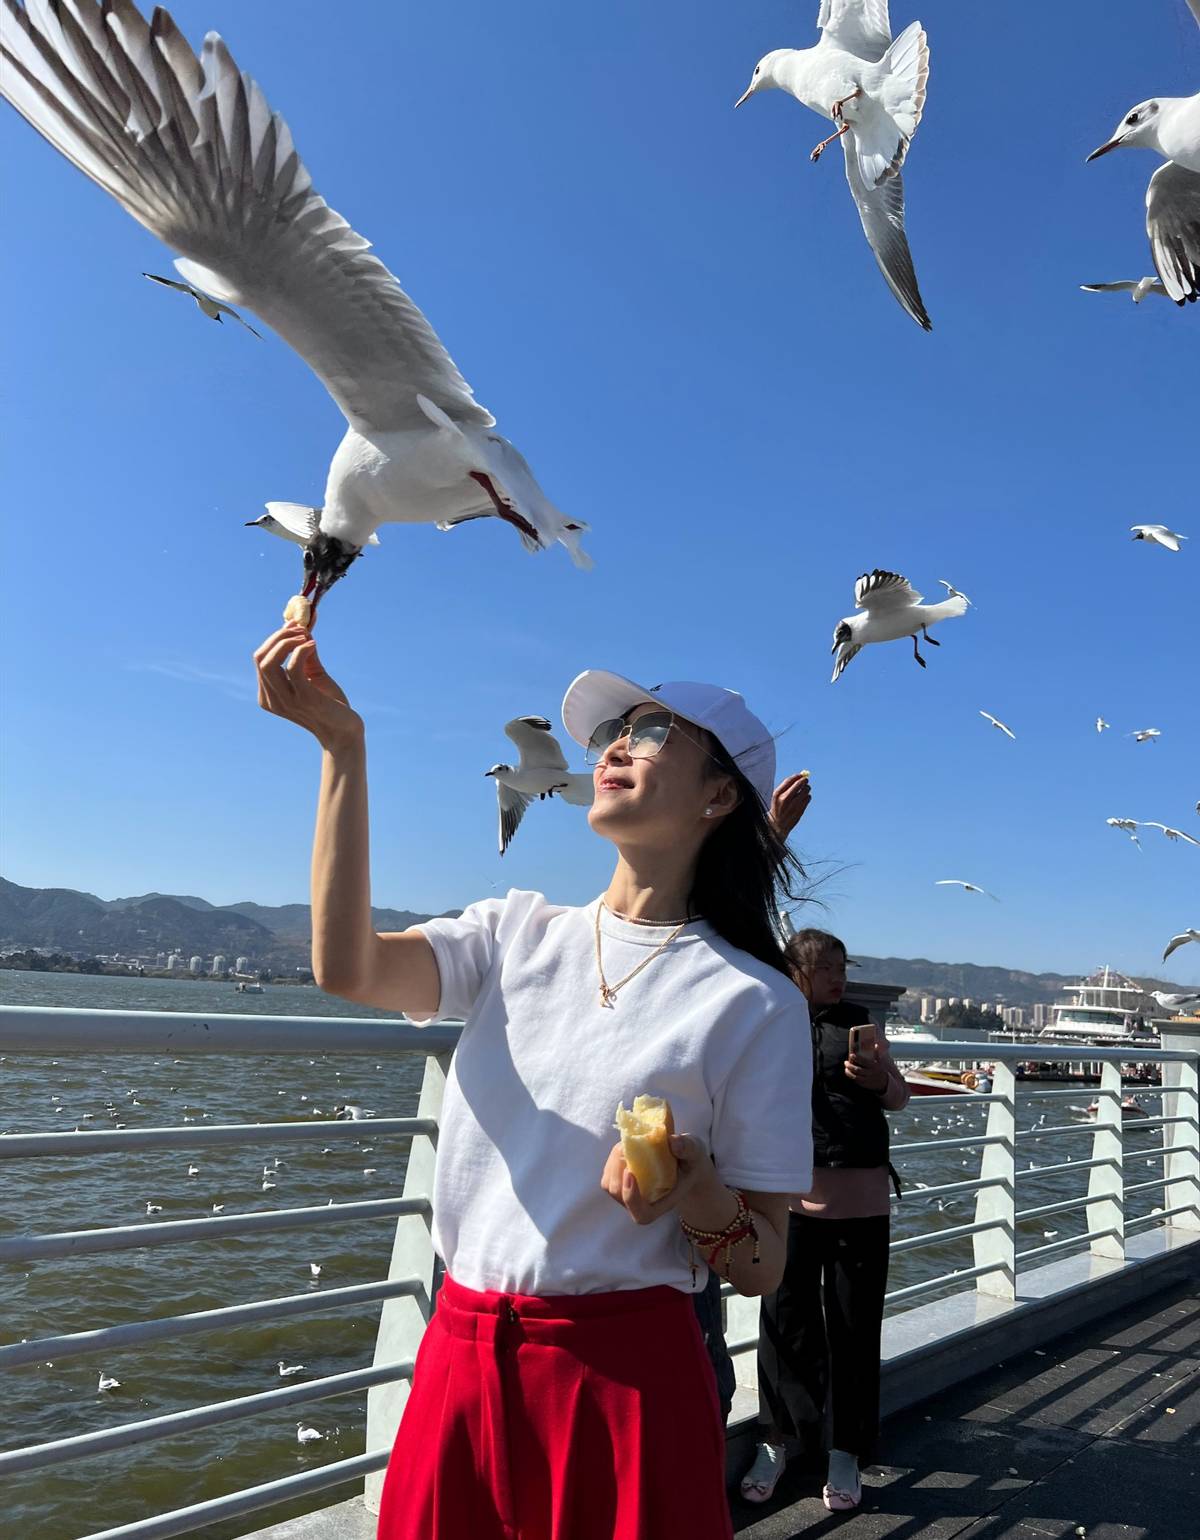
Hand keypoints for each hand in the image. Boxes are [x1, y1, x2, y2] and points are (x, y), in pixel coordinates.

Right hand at [254, 624, 363, 750]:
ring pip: (270, 662)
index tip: (293, 625)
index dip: (274, 638)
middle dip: (278, 637)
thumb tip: (302, 627)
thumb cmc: (329, 705)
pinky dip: (301, 650)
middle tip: (299, 628)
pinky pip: (293, 667)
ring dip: (287, 641)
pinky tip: (313, 645)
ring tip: (306, 636)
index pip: (260, 659)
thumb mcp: (313, 675)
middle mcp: (272, 700)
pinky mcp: (304, 699)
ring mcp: (286, 701)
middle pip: (260, 658)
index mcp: (268, 695)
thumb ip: (305, 654)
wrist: (345, 731)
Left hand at [600, 1134, 723, 1225]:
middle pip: (619, 1194)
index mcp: (661, 1204)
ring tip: (630, 1143)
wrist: (685, 1162)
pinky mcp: (619, 1182)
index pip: (641, 1215)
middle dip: (619, 1168)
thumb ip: (688, 1148)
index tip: (630, 1172)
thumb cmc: (691, 1162)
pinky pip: (608, 1172)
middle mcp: (642, 1204)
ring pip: (609, 1183)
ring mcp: (628, 1195)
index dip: (632, 1198)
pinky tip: (626, 1145)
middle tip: (631, 1144)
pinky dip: (613, 1157)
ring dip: (614, 1160)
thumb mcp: (696, 1153)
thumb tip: (673, 1142)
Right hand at [770, 773, 810, 838]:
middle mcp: (785, 799)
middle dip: (804, 781)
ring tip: (804, 791)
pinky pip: (808, 798)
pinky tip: (804, 798)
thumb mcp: (778, 796)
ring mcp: (793, 806)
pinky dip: (808, 796)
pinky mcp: (800, 810)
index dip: (797, 776)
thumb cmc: (779, 806)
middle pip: (799, 785)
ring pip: (805, 791)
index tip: (801, 775)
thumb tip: (801, 775)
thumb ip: (787, 785)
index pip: (790, 781)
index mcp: (777, 794)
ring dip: (807, 789)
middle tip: (806, 781)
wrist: (778, 824)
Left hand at [844, 1054, 888, 1092]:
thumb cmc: (880, 1070)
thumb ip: (876, 1054)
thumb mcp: (880, 1062)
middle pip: (858, 1069)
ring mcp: (867, 1079)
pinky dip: (852, 1077)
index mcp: (873, 1066)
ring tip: (846, 1069)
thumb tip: (876, 1045)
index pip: (863, 1061)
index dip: (857, 1058)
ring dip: (849, 1072)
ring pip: (856, 1076)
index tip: (851, 1055)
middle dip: (850, 1066)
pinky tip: (849, 1073)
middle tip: (845, 1062)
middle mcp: (870, 1073)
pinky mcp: (864, 1084)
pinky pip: (856, 1081)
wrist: (884, 1082)